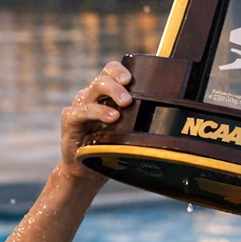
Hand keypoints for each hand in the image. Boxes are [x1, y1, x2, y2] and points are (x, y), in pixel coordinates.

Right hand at [60, 60, 131, 179]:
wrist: (85, 171)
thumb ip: (138, 117)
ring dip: (111, 94)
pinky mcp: (70, 121)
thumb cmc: (109, 147)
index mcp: (104, 94)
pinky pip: (80, 112)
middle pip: (102, 79)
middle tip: (129, 99)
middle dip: (117, 85)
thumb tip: (170, 111)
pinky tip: (111, 118)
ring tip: (125, 105)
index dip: (119, 70)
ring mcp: (79, 107)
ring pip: (92, 91)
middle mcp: (90, 97)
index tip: (131, 78)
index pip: (109, 72)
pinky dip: (97, 112)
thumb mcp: (126, 130)